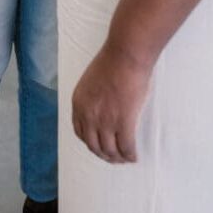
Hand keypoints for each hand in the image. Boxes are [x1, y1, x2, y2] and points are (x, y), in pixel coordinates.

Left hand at [71, 43, 153, 163]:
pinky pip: (126, 147)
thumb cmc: (112, 62)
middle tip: (114, 157)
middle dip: (104, 155)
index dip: (91, 142)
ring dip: (118, 158)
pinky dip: (130, 155)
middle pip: (94, 145)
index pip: (80, 132)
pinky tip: (134, 156)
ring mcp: (105, 120)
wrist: (125, 55)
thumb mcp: (91, 80)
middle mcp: (88, 115)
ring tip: (125, 157)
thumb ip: (92, 97)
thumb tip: (102, 109)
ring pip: (110, 150)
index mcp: (79, 103)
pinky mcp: (123, 122)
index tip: (100, 145)